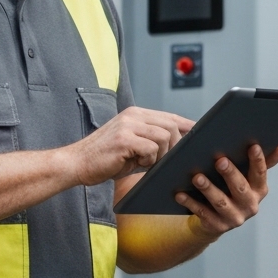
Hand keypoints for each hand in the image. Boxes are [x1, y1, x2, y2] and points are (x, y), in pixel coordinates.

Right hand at [68, 107, 193, 186]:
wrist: (77, 163)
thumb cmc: (105, 159)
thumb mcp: (132, 146)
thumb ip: (151, 141)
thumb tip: (178, 147)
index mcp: (135, 114)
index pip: (169, 116)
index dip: (187, 126)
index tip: (200, 136)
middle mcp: (133, 116)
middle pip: (171, 124)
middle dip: (176, 145)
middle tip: (168, 160)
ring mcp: (128, 126)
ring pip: (164, 136)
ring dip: (162, 154)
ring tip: (148, 163)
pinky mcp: (124, 139)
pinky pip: (151, 148)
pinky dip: (149, 160)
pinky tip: (137, 163)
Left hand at [173, 143, 277, 241]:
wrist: (215, 220)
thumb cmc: (231, 189)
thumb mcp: (246, 176)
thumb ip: (262, 162)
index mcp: (259, 190)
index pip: (260, 174)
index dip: (258, 160)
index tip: (252, 146)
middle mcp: (249, 205)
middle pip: (240, 188)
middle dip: (231, 174)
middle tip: (220, 160)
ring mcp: (233, 218)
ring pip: (220, 202)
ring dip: (208, 189)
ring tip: (197, 177)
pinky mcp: (216, 226)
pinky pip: (202, 213)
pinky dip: (190, 202)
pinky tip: (180, 193)